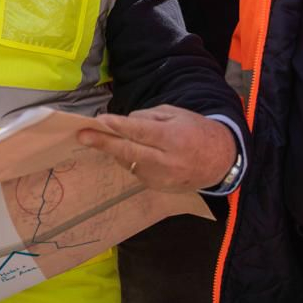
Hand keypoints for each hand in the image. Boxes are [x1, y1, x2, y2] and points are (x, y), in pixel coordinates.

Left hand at [77, 104, 235, 191]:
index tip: (101, 120)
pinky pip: (136, 170)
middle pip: (130, 151)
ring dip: (117, 149)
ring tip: (107, 137)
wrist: (220, 161)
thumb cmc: (196, 130)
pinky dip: (130, 159)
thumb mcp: (176, 114)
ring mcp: (161, 178)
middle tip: (82, 135)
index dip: (120, 126)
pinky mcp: (157, 188)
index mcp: (173, 139)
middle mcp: (167, 161)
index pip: (142, 132)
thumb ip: (149, 118)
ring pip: (129, 161)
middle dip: (103, 143)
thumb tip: (123, 123)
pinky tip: (135, 151)